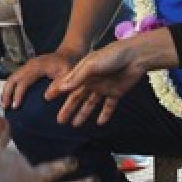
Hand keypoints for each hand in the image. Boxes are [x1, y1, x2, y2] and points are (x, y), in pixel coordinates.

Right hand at [0, 50, 80, 110]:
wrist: (69, 53)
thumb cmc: (69, 65)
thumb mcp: (67, 74)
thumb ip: (58, 85)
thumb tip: (45, 97)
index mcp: (37, 66)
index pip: (23, 81)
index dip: (18, 94)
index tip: (15, 107)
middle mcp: (29, 65)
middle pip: (12, 79)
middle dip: (6, 93)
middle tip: (4, 107)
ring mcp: (27, 66)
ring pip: (11, 78)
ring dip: (6, 91)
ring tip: (4, 105)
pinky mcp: (27, 68)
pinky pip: (15, 78)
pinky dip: (11, 88)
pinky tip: (10, 98)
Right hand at [52, 31, 174, 125]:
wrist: (135, 57)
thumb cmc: (111, 56)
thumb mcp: (91, 65)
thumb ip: (77, 77)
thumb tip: (61, 88)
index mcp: (83, 73)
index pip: (68, 85)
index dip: (58, 92)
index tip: (46, 99)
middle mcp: (92, 81)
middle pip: (77, 98)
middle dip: (68, 109)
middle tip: (60, 121)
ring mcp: (104, 87)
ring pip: (91, 104)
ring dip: (83, 114)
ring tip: (75, 125)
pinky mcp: (116, 92)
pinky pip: (108, 106)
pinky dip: (104, 115)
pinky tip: (99, 123)